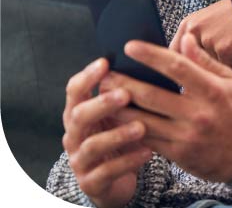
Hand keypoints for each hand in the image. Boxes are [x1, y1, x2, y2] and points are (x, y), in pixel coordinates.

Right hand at [62, 58, 151, 207]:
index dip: (87, 76)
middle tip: (126, 94)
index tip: (106, 62)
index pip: (75, 90)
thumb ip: (130, 86)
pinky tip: (148, 151)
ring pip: (92, 145)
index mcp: (79, 111)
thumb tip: (152, 53)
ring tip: (143, 126)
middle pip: (78, 115)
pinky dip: (128, 161)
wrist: (115, 178)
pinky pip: (107, 172)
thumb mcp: (121, 111)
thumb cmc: (121, 133)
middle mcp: (74, 134)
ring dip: (117, 134)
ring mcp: (80, 159)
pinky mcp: (91, 182)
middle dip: (102, 103)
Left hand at [103, 35, 231, 182]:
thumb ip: (205, 61)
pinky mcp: (178, 154)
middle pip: (152, 95)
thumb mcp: (231, 81)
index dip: (150, 55)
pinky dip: (128, 129)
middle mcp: (197, 113)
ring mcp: (186, 136)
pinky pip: (147, 140)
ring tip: (102, 95)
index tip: (131, 46)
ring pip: (143, 121)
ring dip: (119, 108)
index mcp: (211, 90)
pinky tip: (115, 119)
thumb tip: (185, 39)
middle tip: (105, 72)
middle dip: (124, 83)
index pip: (176, 67)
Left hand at [169, 0, 231, 68]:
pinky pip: (224, 66)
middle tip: (210, 62)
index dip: (180, 63)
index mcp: (187, 25)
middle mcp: (194, 31)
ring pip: (208, 66)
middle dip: (200, 66)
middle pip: (191, 61)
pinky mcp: (224, 48)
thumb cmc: (227, 16)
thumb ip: (190, 37)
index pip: (174, 51)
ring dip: (217, 64)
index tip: (186, 71)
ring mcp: (209, 40)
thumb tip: (181, 62)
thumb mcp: (203, 21)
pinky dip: (231, 62)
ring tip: (226, 47)